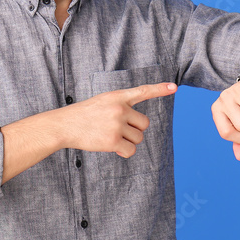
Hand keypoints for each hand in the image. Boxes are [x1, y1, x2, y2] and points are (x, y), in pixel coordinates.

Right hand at [59, 82, 176, 157]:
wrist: (65, 125)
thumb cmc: (83, 115)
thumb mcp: (102, 103)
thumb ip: (121, 108)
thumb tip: (138, 128)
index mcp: (117, 97)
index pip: (143, 91)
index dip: (159, 89)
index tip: (174, 87)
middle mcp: (120, 109)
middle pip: (144, 124)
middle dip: (135, 130)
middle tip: (118, 131)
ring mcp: (117, 125)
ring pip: (138, 138)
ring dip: (128, 142)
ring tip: (110, 138)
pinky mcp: (113, 140)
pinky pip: (131, 150)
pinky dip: (125, 152)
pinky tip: (113, 149)